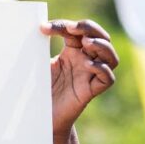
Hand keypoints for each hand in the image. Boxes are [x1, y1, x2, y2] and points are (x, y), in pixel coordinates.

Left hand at [40, 19, 118, 137]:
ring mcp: (90, 76)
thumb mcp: (39, 65)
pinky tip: (88, 64)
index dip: (64, 25)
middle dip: (90, 28)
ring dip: (101, 46)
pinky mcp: (90, 92)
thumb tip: (33, 28)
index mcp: (72, 52)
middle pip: (101, 38)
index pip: (77, 31)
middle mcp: (85, 61)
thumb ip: (39, 48)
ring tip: (86, 43)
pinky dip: (102, 69)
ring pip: (111, 57)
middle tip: (73, 27)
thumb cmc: (39, 90)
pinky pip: (107, 79)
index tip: (43, 28)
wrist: (40, 118)